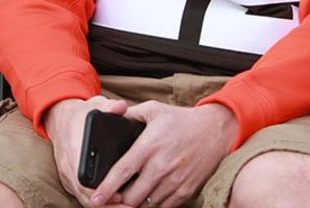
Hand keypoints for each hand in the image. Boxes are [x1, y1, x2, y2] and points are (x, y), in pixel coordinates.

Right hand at [43, 96, 129, 206]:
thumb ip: (109, 107)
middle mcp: (68, 166)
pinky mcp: (70, 180)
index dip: (102, 193)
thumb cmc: (80, 114)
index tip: (121, 197)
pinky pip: (83, 197)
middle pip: (86, 197)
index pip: (84, 181)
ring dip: (105, 206)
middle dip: (108, 205)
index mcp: (74, 149)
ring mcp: (67, 175)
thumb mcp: (94, 106)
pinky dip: (100, 203)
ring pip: (84, 200)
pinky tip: (117, 203)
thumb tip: (121, 107)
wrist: (59, 119)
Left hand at [92, 102, 236, 207]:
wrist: (214, 131)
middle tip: (113, 195)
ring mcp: (175, 181)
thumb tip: (110, 115)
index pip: (122, 172)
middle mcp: (161, 166)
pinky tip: (150, 193)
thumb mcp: (152, 110)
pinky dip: (155, 203)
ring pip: (148, 203)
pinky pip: (165, 206)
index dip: (106, 188)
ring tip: (131, 194)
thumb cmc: (179, 120)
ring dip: (137, 201)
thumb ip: (129, 114)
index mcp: (148, 147)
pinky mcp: (187, 190)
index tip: (95, 198)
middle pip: (133, 195)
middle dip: (120, 198)